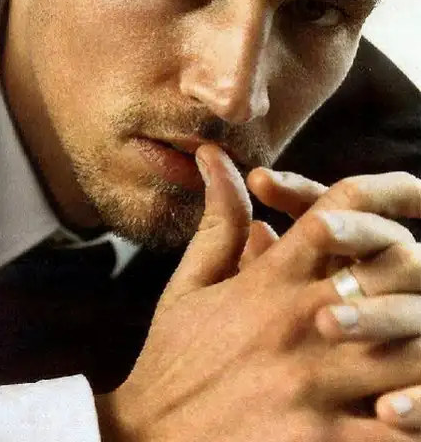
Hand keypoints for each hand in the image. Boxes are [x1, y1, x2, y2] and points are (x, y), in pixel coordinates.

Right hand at [96, 147, 420, 441]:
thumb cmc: (173, 357)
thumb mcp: (189, 283)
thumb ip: (218, 219)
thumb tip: (215, 155)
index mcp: (271, 280)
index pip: (340, 211)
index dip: (387, 192)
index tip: (417, 193)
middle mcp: (299, 321)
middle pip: (395, 269)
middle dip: (419, 266)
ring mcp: (314, 383)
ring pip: (410, 348)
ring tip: (420, 334)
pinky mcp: (321, 441)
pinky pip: (397, 428)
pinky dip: (415, 411)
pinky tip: (410, 402)